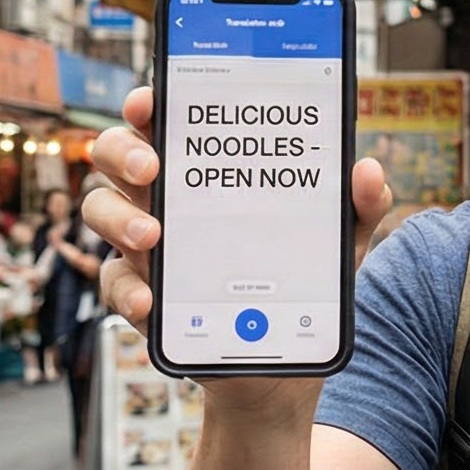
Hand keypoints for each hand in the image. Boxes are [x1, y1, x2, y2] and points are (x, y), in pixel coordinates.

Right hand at [80, 86, 390, 407]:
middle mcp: (167, 199)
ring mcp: (148, 247)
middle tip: (149, 168)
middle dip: (122, 152)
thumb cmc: (301, 285)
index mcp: (206, 172)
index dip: (149, 104)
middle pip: (116, 155)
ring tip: (152, 238)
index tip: (152, 102)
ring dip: (118, 218)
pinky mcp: (142, 295)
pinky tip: (150, 302)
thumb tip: (368, 171)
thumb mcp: (338, 245)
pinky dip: (128, 289)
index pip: (166, 122)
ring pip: (101, 210)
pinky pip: (114, 282)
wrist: (281, 367)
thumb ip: (357, 207)